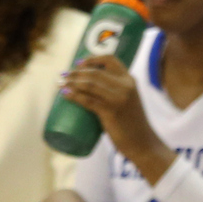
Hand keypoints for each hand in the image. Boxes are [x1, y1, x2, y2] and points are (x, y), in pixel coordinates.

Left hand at [61, 55, 174, 182]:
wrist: (142, 143)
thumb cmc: (131, 123)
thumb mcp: (127, 100)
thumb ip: (115, 92)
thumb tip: (90, 89)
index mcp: (130, 80)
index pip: (110, 59)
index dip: (92, 59)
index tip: (78, 63)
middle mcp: (125, 85)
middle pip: (95, 72)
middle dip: (75, 72)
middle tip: (62, 76)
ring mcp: (118, 98)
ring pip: (90, 84)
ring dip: (71, 82)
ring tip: (60, 84)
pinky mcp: (111, 112)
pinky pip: (88, 100)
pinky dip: (74, 95)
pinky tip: (65, 93)